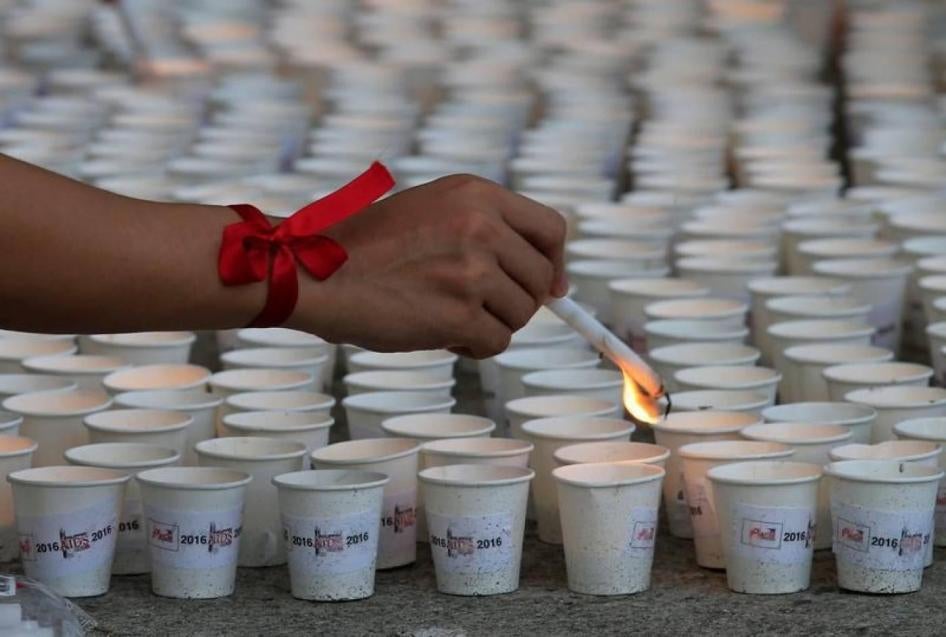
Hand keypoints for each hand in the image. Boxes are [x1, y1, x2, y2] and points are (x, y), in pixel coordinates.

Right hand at [289, 174, 567, 357]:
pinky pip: (496, 343)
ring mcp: (473, 269)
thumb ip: (485, 229)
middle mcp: (482, 225)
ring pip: (520, 315)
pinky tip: (441, 336)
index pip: (552, 229)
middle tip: (481, 308)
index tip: (551, 287)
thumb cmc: (365, 247)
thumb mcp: (430, 210)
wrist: (313, 272)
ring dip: (490, 324)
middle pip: (541, 278)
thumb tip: (551, 280)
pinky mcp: (460, 313)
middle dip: (518, 301)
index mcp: (476, 194)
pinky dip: (473, 348)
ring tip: (447, 316)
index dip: (554, 262)